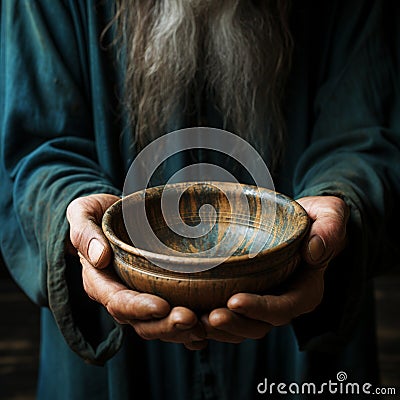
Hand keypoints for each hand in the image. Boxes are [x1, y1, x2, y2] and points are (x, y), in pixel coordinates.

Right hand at [66, 194, 206, 349]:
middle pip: (141, 322)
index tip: (162, 306)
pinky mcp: (156, 293)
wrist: (115, 215)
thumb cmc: (96, 213)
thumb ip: (84, 233)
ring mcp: (139, 297)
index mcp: (100, 281)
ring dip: (180, 331)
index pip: (117, 302)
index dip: (138, 308)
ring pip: (158, 324)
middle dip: (165, 325)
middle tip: (191, 320)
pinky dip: (188, 327)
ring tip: (204, 326)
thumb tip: (99, 258)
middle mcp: (120, 296)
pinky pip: (170, 316)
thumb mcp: (83, 213)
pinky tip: (208, 328)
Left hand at [200, 195, 348, 343]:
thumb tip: (313, 252)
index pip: (283, 309)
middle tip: (208, 316)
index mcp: (305, 291)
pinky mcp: (248, 296)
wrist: (304, 224)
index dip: (260, 308)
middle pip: (258, 326)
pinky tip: (188, 314)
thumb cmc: (317, 220)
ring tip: (193, 319)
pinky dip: (210, 319)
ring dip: (218, 328)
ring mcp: (264, 303)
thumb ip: (330, 231)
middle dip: (233, 324)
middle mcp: (284, 303)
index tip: (234, 300)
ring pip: (240, 327)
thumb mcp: (330, 216)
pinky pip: (230, 315)